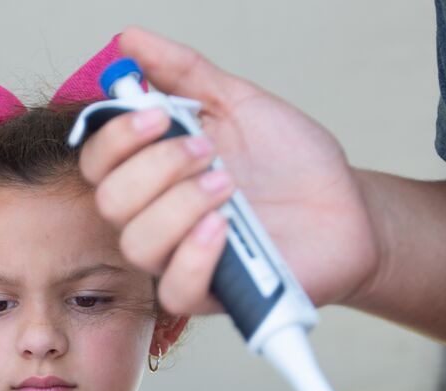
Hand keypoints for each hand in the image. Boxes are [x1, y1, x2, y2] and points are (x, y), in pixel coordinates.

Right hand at [77, 27, 380, 316]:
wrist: (347, 208)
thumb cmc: (291, 163)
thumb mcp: (239, 103)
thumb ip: (183, 72)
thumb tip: (130, 38)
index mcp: (154, 172)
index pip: (98, 162)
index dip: (116, 139)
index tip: (159, 116)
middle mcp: (157, 217)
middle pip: (110, 203)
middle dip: (157, 168)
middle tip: (210, 152)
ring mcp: (181, 258)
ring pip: (138, 244)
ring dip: (179, 206)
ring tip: (229, 186)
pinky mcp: (212, 296)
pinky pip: (175, 290)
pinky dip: (195, 254)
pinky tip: (224, 228)